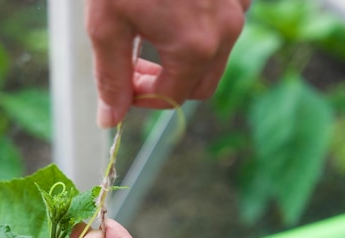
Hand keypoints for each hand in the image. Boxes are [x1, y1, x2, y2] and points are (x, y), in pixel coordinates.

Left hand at [86, 0, 249, 127]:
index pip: (171, 98)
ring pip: (214, 57)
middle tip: (133, 68)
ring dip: (181, 61)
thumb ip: (110, 77)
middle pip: (199, 85)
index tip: (121, 85)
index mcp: (195, 45)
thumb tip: (111, 119)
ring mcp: (237, 4)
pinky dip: (197, 33)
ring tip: (147, 36)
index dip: (141, 99)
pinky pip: (223, 26)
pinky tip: (170, 11)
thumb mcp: (107, 23)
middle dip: (165, 85)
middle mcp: (226, 29)